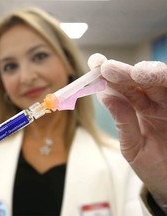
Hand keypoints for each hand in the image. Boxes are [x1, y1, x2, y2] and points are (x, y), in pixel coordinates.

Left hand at [88, 53, 166, 209]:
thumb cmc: (153, 167)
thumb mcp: (133, 146)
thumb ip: (123, 122)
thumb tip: (106, 96)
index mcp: (137, 108)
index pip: (121, 87)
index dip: (108, 74)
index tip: (94, 63)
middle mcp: (155, 103)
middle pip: (139, 81)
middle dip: (124, 72)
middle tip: (109, 68)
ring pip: (162, 83)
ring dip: (151, 74)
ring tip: (138, 72)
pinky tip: (155, 78)